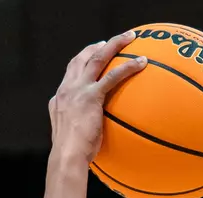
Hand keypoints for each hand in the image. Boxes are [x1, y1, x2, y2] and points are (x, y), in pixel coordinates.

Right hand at [49, 32, 146, 162]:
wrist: (67, 155)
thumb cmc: (72, 155)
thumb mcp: (70, 137)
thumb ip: (79, 128)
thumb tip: (91, 134)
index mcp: (60, 98)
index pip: (71, 72)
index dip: (82, 61)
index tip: (93, 54)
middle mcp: (67, 89)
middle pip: (81, 59)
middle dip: (96, 47)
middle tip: (109, 42)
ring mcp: (78, 90)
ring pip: (97, 58)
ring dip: (115, 44)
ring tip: (130, 38)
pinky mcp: (91, 96)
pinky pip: (112, 76)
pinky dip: (128, 67)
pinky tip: (142, 63)